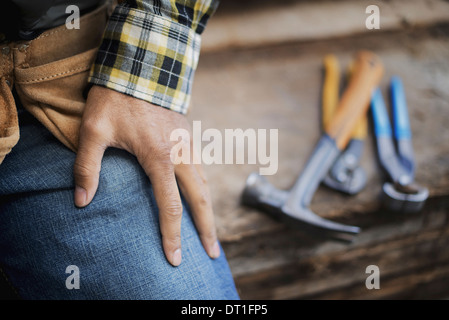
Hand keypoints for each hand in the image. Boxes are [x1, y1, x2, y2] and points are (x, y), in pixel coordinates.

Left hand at [73, 85, 219, 265]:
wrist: (142, 65)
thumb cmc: (116, 98)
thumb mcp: (94, 130)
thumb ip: (87, 167)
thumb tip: (82, 201)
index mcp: (159, 157)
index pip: (170, 205)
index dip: (172, 234)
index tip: (174, 257)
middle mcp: (180, 154)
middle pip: (201, 199)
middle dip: (207, 229)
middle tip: (213, 253)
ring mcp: (189, 145)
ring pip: (207, 184)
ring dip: (211, 211)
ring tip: (213, 233)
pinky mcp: (189, 137)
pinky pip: (203, 170)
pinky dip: (206, 190)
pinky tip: (203, 199)